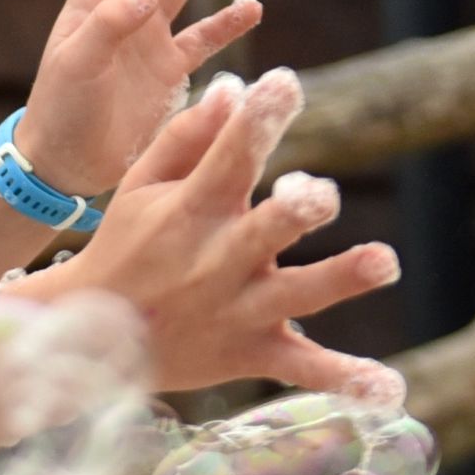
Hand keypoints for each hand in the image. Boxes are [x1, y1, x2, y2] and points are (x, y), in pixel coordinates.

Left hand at [15, 0, 262, 195]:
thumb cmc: (61, 109)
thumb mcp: (76, 63)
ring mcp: (148, 40)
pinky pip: (205, 37)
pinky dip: (228, 22)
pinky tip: (251, 8)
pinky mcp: (170, 71)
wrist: (69, 163)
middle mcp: (122, 12)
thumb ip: (109, 24)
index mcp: (91, 2)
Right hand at [40, 67, 404, 399]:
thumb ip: (187, 136)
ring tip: (385, 261)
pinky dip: (342, 380)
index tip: (285, 82)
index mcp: (191, 212)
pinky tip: (388, 392)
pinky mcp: (250, 354)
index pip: (227, 159)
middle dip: (293, 211)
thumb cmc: (125, 247)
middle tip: (320, 194)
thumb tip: (236, 86)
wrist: (87, 338)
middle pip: (263, 232)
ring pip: (295, 295)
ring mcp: (236, 311)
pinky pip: (300, 369)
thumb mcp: (139, 187)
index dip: (257, 121)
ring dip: (339, 277)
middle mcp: (217, 261)